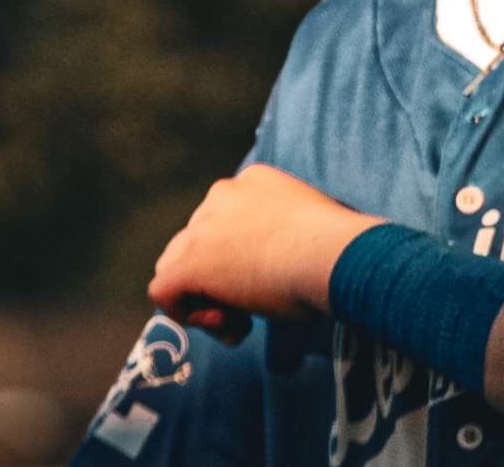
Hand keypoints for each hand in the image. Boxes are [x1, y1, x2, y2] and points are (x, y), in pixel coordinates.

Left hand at [148, 164, 382, 340]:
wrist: (333, 253)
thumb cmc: (338, 246)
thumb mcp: (313, 225)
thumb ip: (289, 233)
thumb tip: (286, 259)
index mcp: (253, 181)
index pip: (226, 219)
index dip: (239, 255)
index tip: (269, 278)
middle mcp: (223, 194)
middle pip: (198, 241)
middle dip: (220, 276)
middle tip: (254, 303)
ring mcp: (203, 227)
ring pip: (176, 264)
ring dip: (203, 296)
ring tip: (240, 317)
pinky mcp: (190, 262)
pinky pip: (164, 291)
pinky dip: (188, 314)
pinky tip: (229, 322)